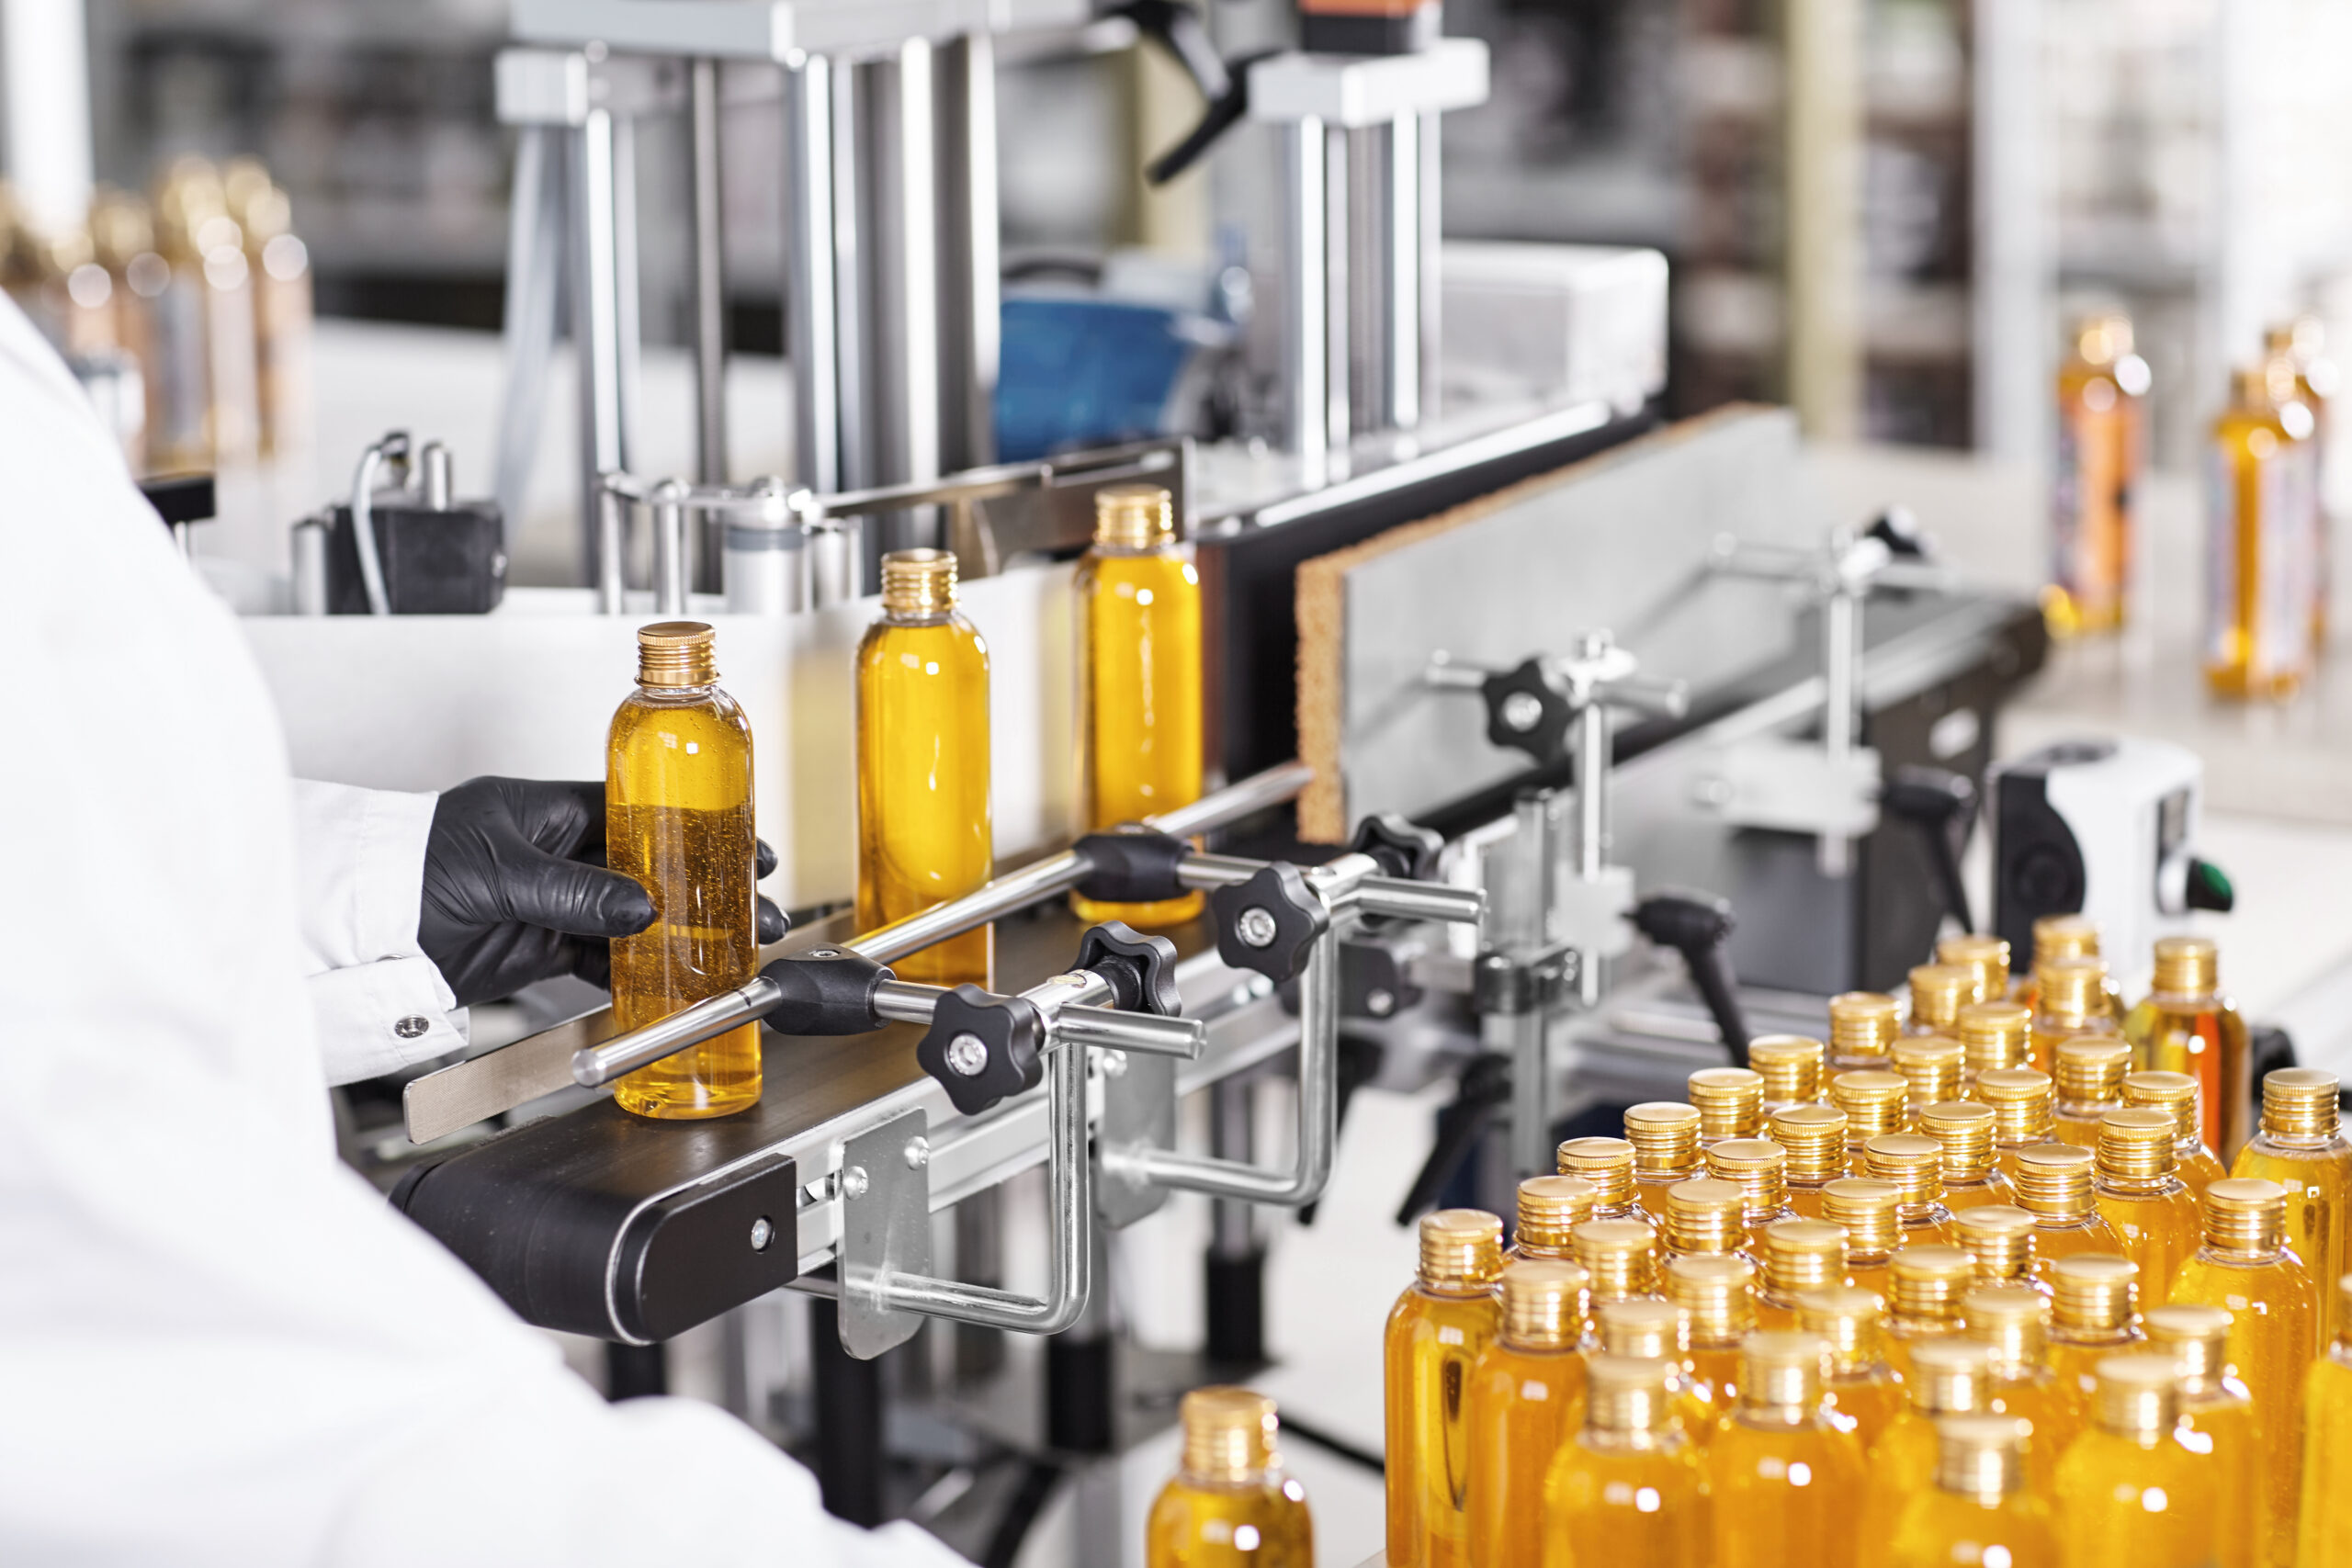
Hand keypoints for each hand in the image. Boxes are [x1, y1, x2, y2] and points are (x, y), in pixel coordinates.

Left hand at [418, 776, 786, 1007]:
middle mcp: (552, 853)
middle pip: (645, 867)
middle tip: (753, 902)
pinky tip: (672, 976)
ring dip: (678, 933)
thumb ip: (572, 891)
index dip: (692, 825)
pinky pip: (599, 957)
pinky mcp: (535, 947)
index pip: (636, 810)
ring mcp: (547, 902)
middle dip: (701, 886)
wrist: (355, 936)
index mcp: (545, 811)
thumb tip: (642, 906)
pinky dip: (635, 969)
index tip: (739, 838)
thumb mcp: (498, 871)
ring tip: (728, 947)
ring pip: (629, 916)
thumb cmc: (405, 872)